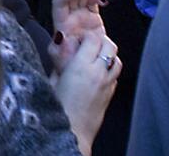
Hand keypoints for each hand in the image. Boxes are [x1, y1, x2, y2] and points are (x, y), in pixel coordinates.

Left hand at [50, 0, 107, 69]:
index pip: (60, 1)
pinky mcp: (91, 19)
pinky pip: (92, 2)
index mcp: (61, 24)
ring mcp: (79, 17)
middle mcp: (69, 17)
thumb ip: (60, 48)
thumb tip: (61, 35)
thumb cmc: (67, 66)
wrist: (78, 71)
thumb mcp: (61, 59)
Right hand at [51, 29, 119, 154]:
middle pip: (110, 46)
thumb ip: (59, 63)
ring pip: (117, 60)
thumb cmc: (57, 109)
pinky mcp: (110, 95)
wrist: (72, 133)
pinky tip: (97, 75)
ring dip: (108, 55)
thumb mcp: (52, 81)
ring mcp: (107, 84)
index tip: (79, 38)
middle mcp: (98, 73)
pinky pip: (115, 76)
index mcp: (81, 67)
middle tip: (90, 44)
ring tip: (96, 58)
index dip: (86, 36)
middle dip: (101, 41)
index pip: (93, 39)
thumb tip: (62, 51)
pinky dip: (109, 70)